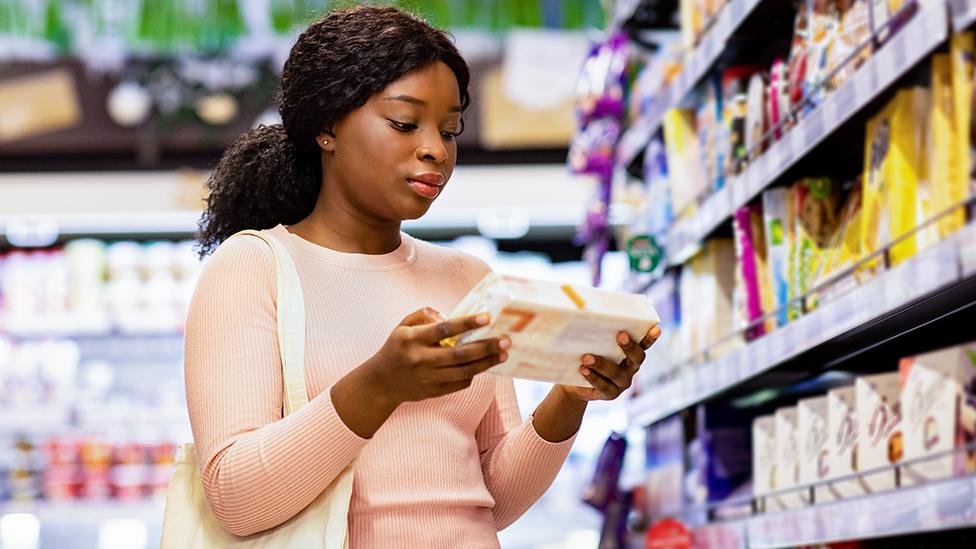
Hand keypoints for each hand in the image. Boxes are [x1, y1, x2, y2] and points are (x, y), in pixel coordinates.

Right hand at [364, 307, 510, 405]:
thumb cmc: (398, 347)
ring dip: (487, 363)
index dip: (467, 323)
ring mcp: (428, 378)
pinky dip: (474, 374)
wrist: (381, 382)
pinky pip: (460, 383)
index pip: (444, 329)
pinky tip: (484, 365)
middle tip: (506, 340)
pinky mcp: (434, 392)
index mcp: (412, 339)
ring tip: (503, 354)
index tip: (487, 318)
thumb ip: (425, 314)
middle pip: (460, 354)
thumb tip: (451, 316)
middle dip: (486, 347)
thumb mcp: (403, 325)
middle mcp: (421, 360)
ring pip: (464, 371)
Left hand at [557, 325, 661, 401]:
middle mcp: (631, 368)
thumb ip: (597, 332)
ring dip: (602, 364)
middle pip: (636, 358)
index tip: (656, 329)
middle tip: (620, 335)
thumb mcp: (592, 343)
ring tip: (587, 357)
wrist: (574, 382)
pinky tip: (583, 369)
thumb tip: (587, 309)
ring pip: (616, 373)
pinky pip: (604, 386)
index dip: (650, 338)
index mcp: (631, 354)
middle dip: (629, 346)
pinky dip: (593, 377)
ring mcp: (622, 383)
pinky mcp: (610, 394)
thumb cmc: (585, 355)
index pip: (644, 344)